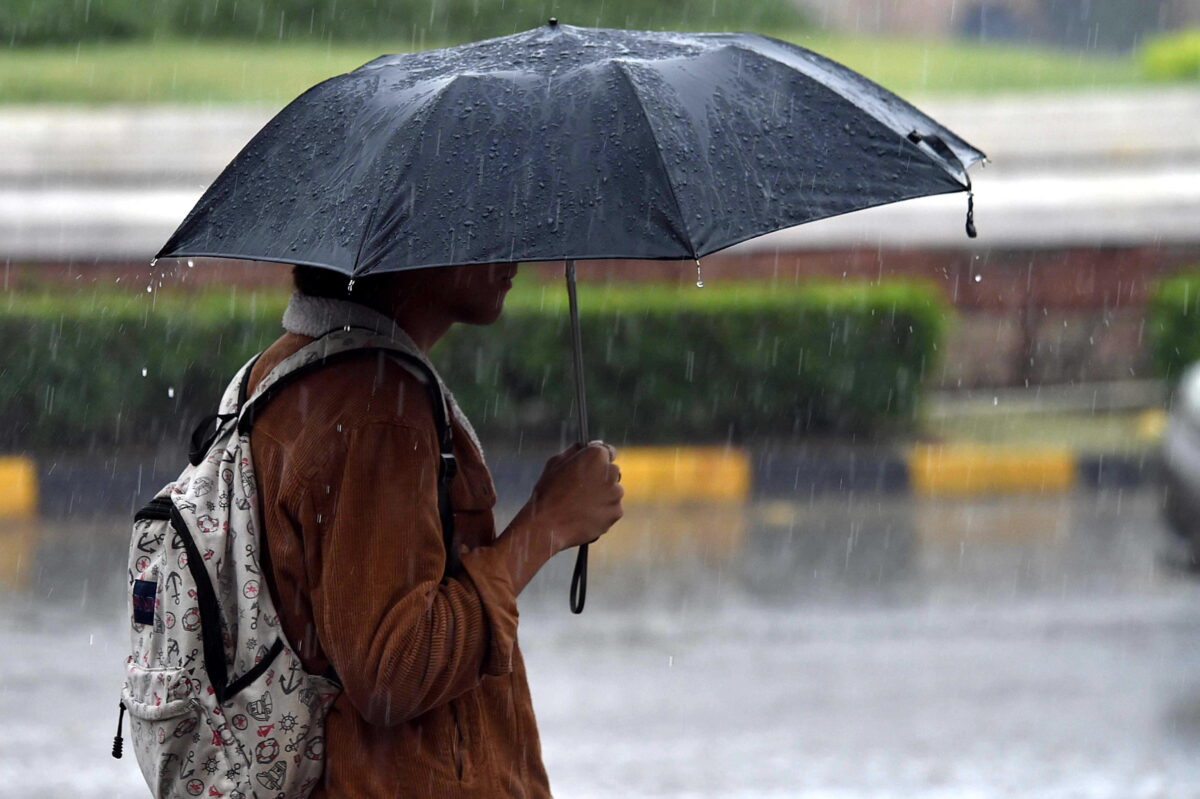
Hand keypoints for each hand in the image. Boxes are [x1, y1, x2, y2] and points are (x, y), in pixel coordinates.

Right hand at [494, 441, 622, 596]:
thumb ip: (573, 451)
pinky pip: (612, 509)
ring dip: (602, 495)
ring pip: (613, 491)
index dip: (598, 459)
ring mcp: (615, 493)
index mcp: (596, 456)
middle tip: (582, 489)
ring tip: (581, 505)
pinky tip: (586, 515)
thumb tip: (583, 445)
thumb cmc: (547, 493)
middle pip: (611, 471)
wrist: (547, 526)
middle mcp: (610, 472)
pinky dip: (603, 512)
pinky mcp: (616, 512)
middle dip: (601, 477)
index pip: (607, 451)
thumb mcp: (554, 463)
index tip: (592, 467)